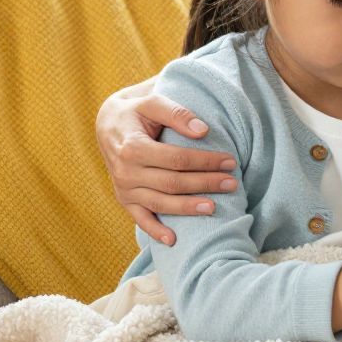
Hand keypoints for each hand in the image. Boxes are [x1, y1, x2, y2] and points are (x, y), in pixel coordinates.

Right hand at [96, 84, 236, 245]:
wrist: (108, 125)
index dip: (205, 161)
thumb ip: (177, 113)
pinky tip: (174, 240)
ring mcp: (124, 189)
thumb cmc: (137, 112)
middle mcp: (125, 172)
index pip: (176, 159)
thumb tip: (203, 131)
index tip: (229, 161)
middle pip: (172, 183)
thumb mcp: (152, 102)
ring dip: (188, 208)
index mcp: (132, 147)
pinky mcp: (124, 200)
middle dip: (205, 184)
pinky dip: (155, 231)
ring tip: (214, 207)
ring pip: (160, 203)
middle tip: (232, 184)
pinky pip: (140, 219)